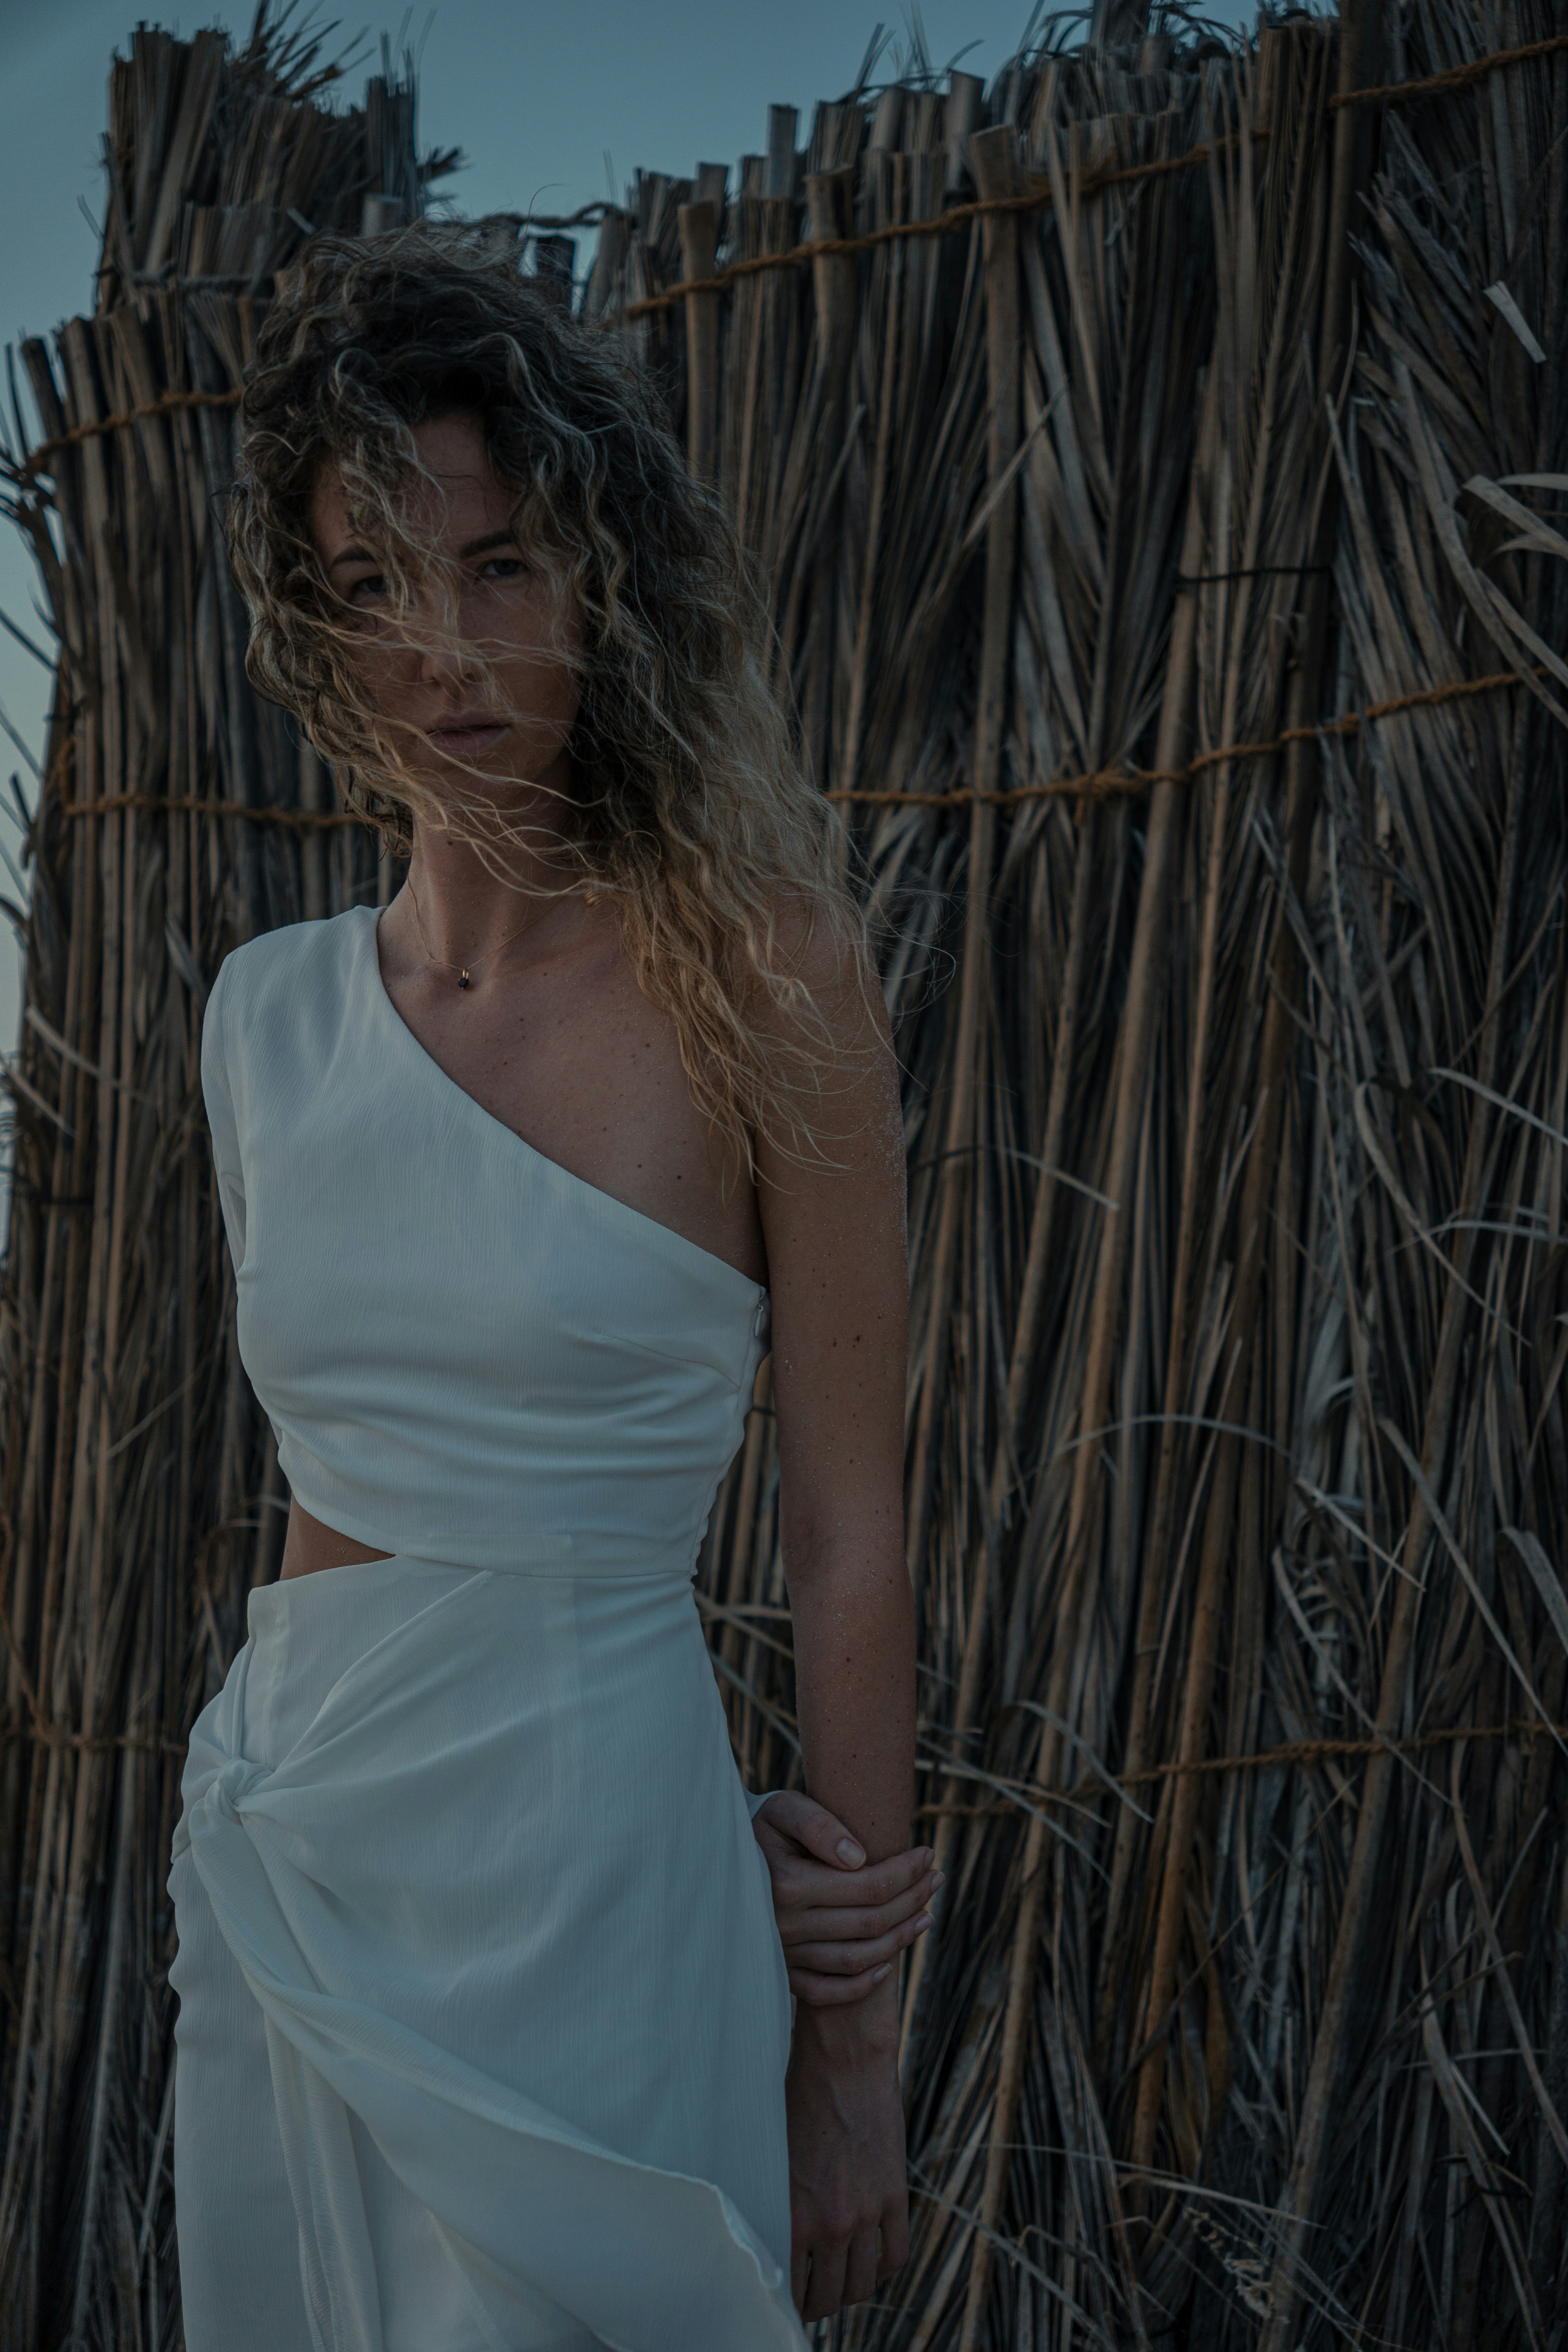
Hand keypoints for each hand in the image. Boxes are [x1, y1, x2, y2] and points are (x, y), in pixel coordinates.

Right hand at [751, 1791, 941, 2005]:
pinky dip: (861, 1985)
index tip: (929, 1855)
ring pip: (856, 1959)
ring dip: (899, 1940)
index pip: (868, 1886)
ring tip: (925, 1915)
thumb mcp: (784, 1810)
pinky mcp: (781, 1971)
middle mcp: (785, 1925)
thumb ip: (819, 1826)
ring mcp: (783, 1953)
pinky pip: (826, 1991)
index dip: (906, 1872)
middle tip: (936, 1879)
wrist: (718, 1858)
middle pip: (870, 1922)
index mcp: (787, 1884)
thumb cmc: (761, 1826)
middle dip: (912, 1900)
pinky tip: (888, 1964)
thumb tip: (859, 1858)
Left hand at [787, 1988, 907, 2317]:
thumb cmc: (795, 2098)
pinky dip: (883, 2267)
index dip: (787, 2301)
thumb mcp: (771, 2157)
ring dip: (849, 2290)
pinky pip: (895, 2255)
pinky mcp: (894, 2195)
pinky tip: (871, 2260)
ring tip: (839, 2280)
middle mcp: (832, 2224)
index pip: (790, 2288)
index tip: (785, 2297)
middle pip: (830, 2296)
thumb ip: (773, 2203)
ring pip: (862, 2284)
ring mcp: (867, 2212)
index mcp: (792, 2215)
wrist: (843, 2059)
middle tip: (812, 2296)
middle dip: (818, 2303)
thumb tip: (768, 2236)